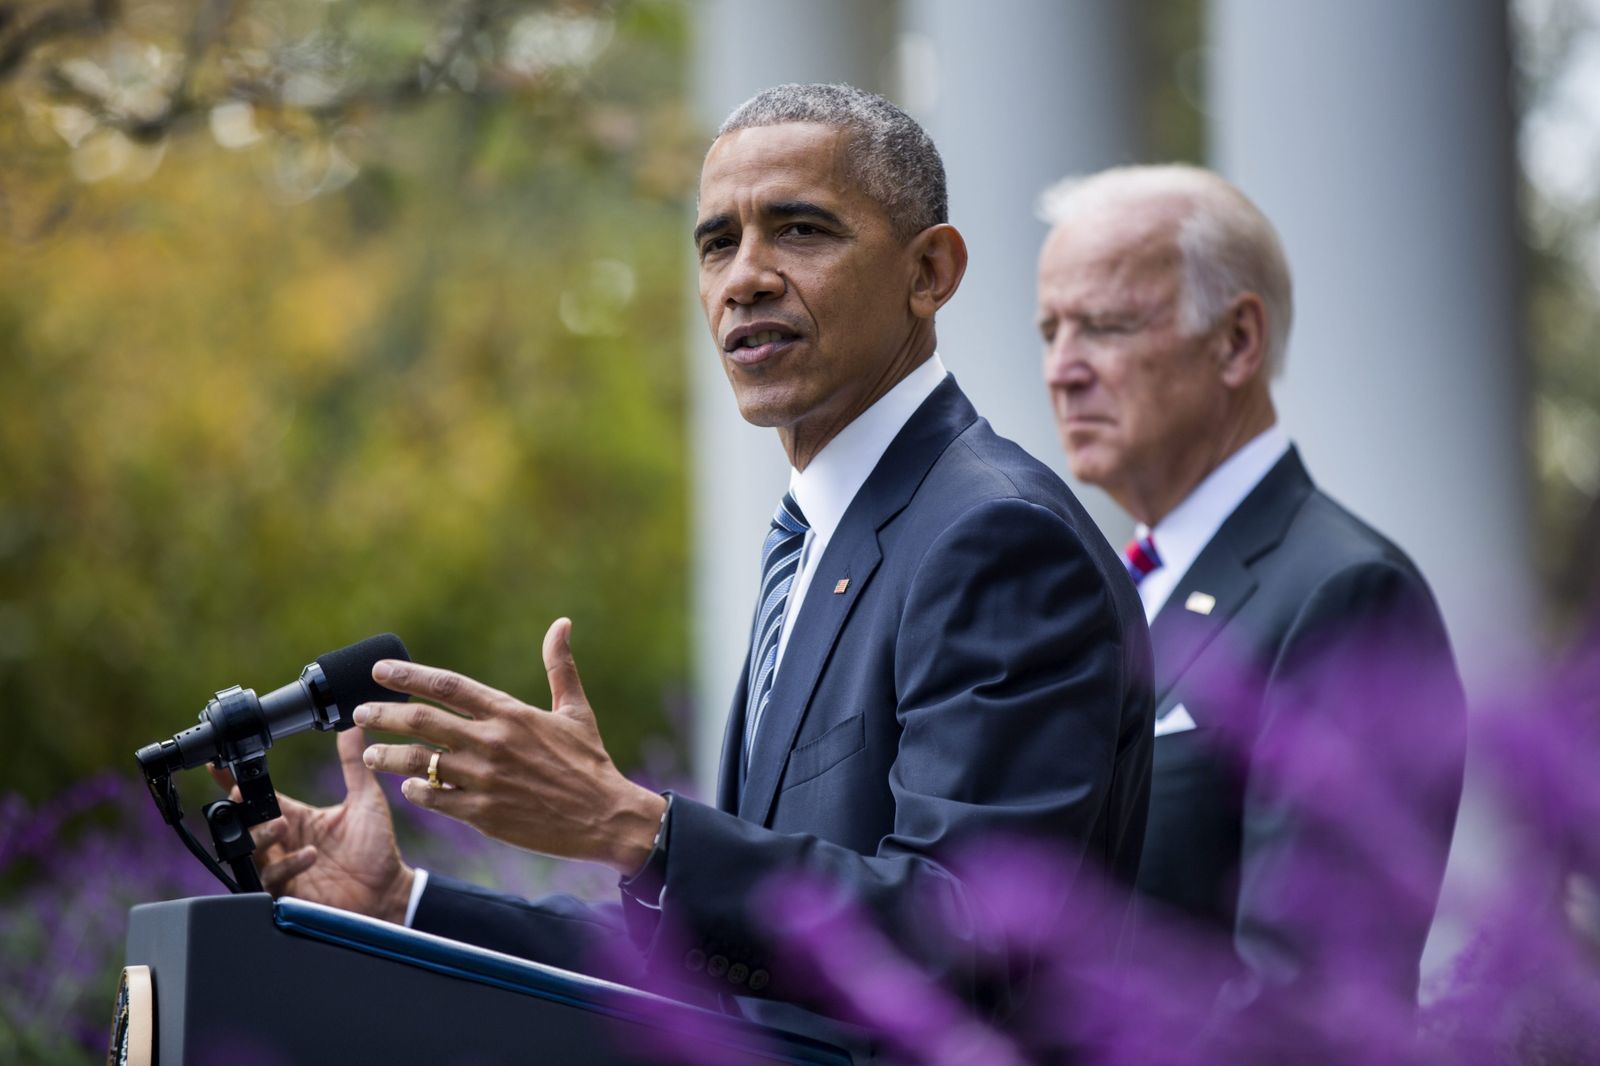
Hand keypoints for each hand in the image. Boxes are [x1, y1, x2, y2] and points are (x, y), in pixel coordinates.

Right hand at [211, 728, 413, 921]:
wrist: (389, 891)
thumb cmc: (376, 847)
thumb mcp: (365, 799)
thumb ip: (354, 764)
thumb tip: (354, 726)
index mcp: (297, 817)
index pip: (259, 796)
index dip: (234, 782)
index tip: (219, 766)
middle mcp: (284, 841)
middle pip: (245, 823)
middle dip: (242, 811)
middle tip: (250, 799)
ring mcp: (283, 867)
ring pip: (250, 851)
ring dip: (262, 836)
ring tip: (283, 825)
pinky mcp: (288, 892)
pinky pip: (270, 879)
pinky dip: (286, 866)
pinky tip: (309, 855)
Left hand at [356, 618, 666, 875]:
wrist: (605, 816)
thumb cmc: (589, 762)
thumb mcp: (575, 710)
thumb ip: (560, 666)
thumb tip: (562, 623)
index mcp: (511, 713)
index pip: (448, 685)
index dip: (409, 675)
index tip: (380, 671)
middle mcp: (492, 742)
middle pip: (422, 720)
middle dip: (384, 714)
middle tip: (360, 712)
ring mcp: (484, 779)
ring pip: (418, 762)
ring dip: (388, 756)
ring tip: (370, 753)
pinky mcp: (483, 813)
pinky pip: (434, 798)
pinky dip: (415, 791)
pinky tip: (407, 786)